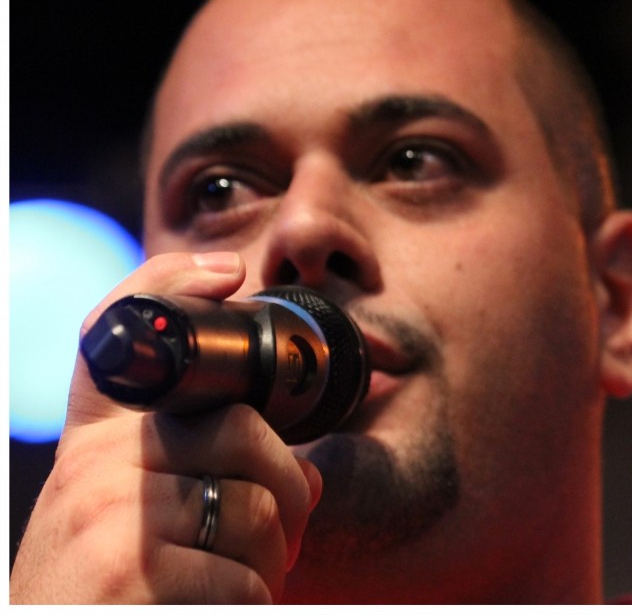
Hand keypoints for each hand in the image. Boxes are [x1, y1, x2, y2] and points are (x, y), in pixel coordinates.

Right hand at [10, 252, 321, 603]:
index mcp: (94, 448)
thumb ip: (200, 481)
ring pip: (261, 508)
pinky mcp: (136, 580)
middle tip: (277, 535)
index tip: (227, 274)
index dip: (168, 286)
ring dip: (273, 557)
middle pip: (244, 430)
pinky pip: (247, 578)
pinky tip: (213, 609)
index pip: (115, 338)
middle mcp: (95, 470)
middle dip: (287, 488)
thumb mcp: (124, 523)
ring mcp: (113, 523)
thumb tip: (312, 477)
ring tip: (236, 580)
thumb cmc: (101, 590)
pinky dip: (253, 601)